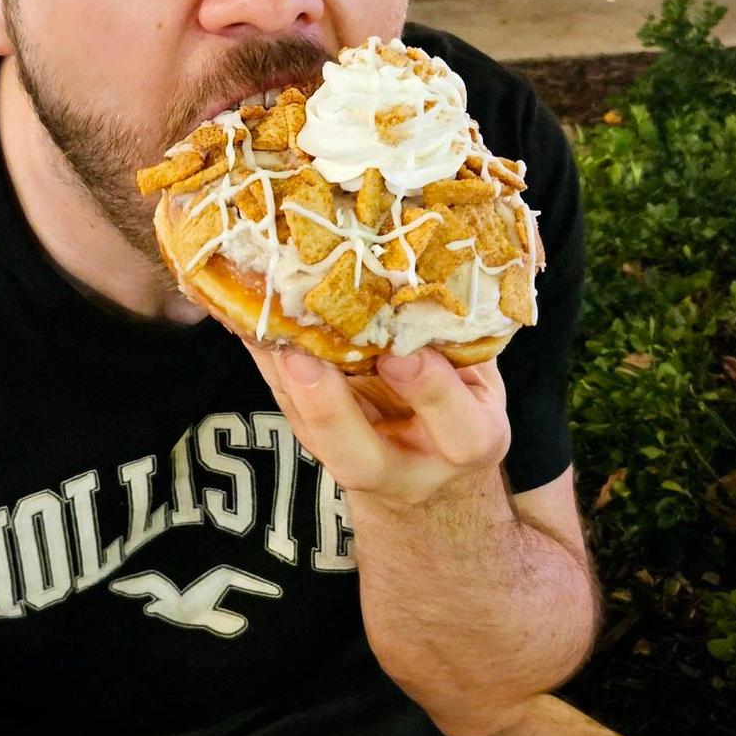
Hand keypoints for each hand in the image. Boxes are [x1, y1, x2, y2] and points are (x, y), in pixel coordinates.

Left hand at [249, 345, 509, 508]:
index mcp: (470, 441)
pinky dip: (269, 363)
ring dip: (281, 377)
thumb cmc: (465, 403)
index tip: (402, 351)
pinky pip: (287, 408)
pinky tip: (251, 319)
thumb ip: (464, 340)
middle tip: (302, 357)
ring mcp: (355, 463)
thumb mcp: (484, 378)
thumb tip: (438, 262)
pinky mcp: (317, 444)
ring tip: (261, 321)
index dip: (429, 388)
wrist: (433, 474)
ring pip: (310, 436)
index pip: (460, 429)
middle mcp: (409, 467)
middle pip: (360, 461)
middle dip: (329, 409)